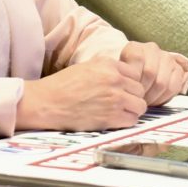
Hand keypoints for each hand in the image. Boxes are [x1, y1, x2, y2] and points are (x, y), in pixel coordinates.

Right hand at [19, 58, 148, 131]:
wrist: (47, 103)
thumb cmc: (62, 86)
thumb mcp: (87, 67)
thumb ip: (108, 69)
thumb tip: (125, 77)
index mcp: (108, 65)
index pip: (135, 74)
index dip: (129, 84)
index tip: (123, 90)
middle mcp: (114, 79)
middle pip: (140, 90)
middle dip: (132, 97)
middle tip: (121, 104)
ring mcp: (115, 99)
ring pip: (140, 106)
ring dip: (132, 110)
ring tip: (119, 112)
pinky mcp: (111, 117)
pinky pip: (132, 120)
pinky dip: (126, 121)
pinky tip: (115, 120)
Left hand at [115, 43, 187, 105]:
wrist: (138, 73)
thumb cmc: (126, 76)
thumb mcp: (118, 75)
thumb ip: (120, 78)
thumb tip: (124, 91)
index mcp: (135, 48)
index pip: (137, 60)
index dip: (134, 80)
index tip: (129, 90)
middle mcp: (152, 49)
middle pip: (150, 73)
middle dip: (143, 92)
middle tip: (138, 100)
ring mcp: (166, 57)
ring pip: (163, 82)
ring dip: (154, 97)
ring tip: (146, 101)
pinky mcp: (177, 68)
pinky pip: (174, 86)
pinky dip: (165, 97)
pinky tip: (157, 100)